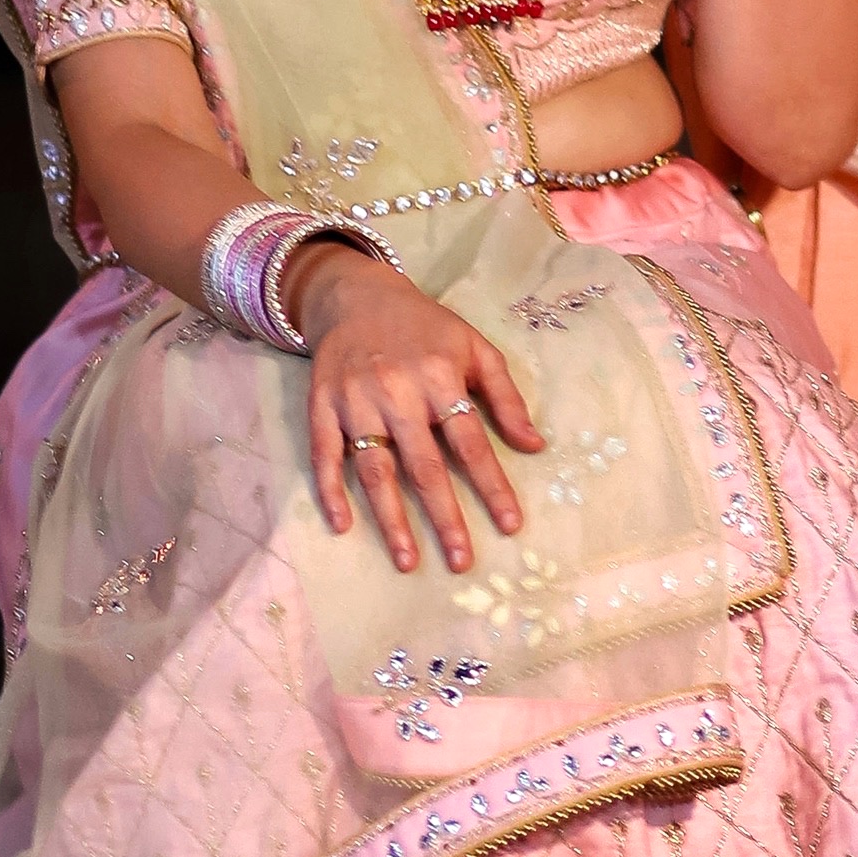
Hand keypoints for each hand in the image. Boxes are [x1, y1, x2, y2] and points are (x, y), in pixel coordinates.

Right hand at [289, 245, 542, 577]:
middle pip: (424, 465)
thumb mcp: (474, 348)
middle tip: (461, 561)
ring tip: (407, 560)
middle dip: (445, 516)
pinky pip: (324, 453)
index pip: (471, 441)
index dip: (492, 484)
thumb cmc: (426, 329)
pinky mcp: (322, 405)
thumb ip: (505, 397)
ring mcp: (356, 400)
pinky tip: (342, 525)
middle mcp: (398, 391)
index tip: (510, 524)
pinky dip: (330, 490)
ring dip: (390, 518)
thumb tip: (535, 445)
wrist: (357, 295)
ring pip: (375, 468)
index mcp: (441, 376)